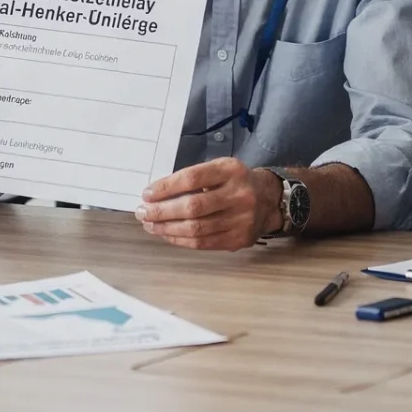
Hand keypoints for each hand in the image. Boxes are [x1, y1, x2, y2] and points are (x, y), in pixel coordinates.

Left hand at [132, 158, 280, 251]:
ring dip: (167, 228)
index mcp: (231, 170)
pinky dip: (180, 240)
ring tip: (150, 224)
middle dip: (162, 211)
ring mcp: (241, 219)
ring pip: (196, 228)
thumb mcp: (219, 169)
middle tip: (143, 212)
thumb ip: (192, 178)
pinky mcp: (239, 239)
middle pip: (193, 206)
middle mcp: (239, 194)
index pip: (192, 178)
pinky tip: (167, 234)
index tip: (147, 193)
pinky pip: (203, 243)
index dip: (166, 187)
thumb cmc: (235, 182)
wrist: (269, 199)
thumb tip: (155, 195)